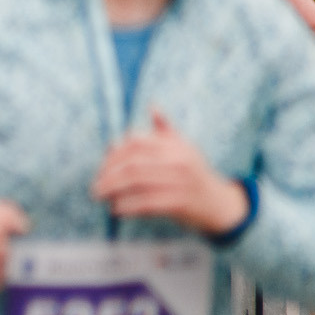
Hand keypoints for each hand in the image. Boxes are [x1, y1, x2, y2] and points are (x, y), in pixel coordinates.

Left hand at [89, 111, 249, 235]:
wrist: (219, 204)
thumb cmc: (194, 173)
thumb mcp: (184, 148)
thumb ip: (164, 130)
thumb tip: (152, 105)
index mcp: (175, 145)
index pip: (135, 143)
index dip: (113, 154)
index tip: (102, 167)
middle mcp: (178, 161)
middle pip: (132, 165)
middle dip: (108, 176)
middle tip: (95, 186)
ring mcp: (180, 182)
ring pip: (136, 184)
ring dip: (113, 191)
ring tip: (100, 197)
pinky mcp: (180, 204)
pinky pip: (146, 204)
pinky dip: (127, 207)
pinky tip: (116, 210)